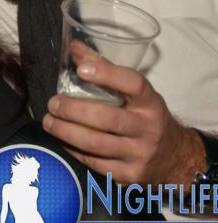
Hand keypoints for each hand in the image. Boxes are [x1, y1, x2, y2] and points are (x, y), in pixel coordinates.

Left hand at [42, 41, 204, 186]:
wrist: (174, 158)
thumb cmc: (144, 116)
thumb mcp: (134, 92)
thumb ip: (104, 67)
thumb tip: (73, 48)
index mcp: (150, 102)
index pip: (133, 84)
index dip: (107, 74)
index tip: (81, 69)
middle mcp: (148, 128)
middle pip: (107, 118)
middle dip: (73, 110)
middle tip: (53, 103)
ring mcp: (139, 154)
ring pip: (96, 144)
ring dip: (66, 132)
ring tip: (49, 121)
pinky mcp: (129, 175)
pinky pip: (94, 162)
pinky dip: (73, 149)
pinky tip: (61, 139)